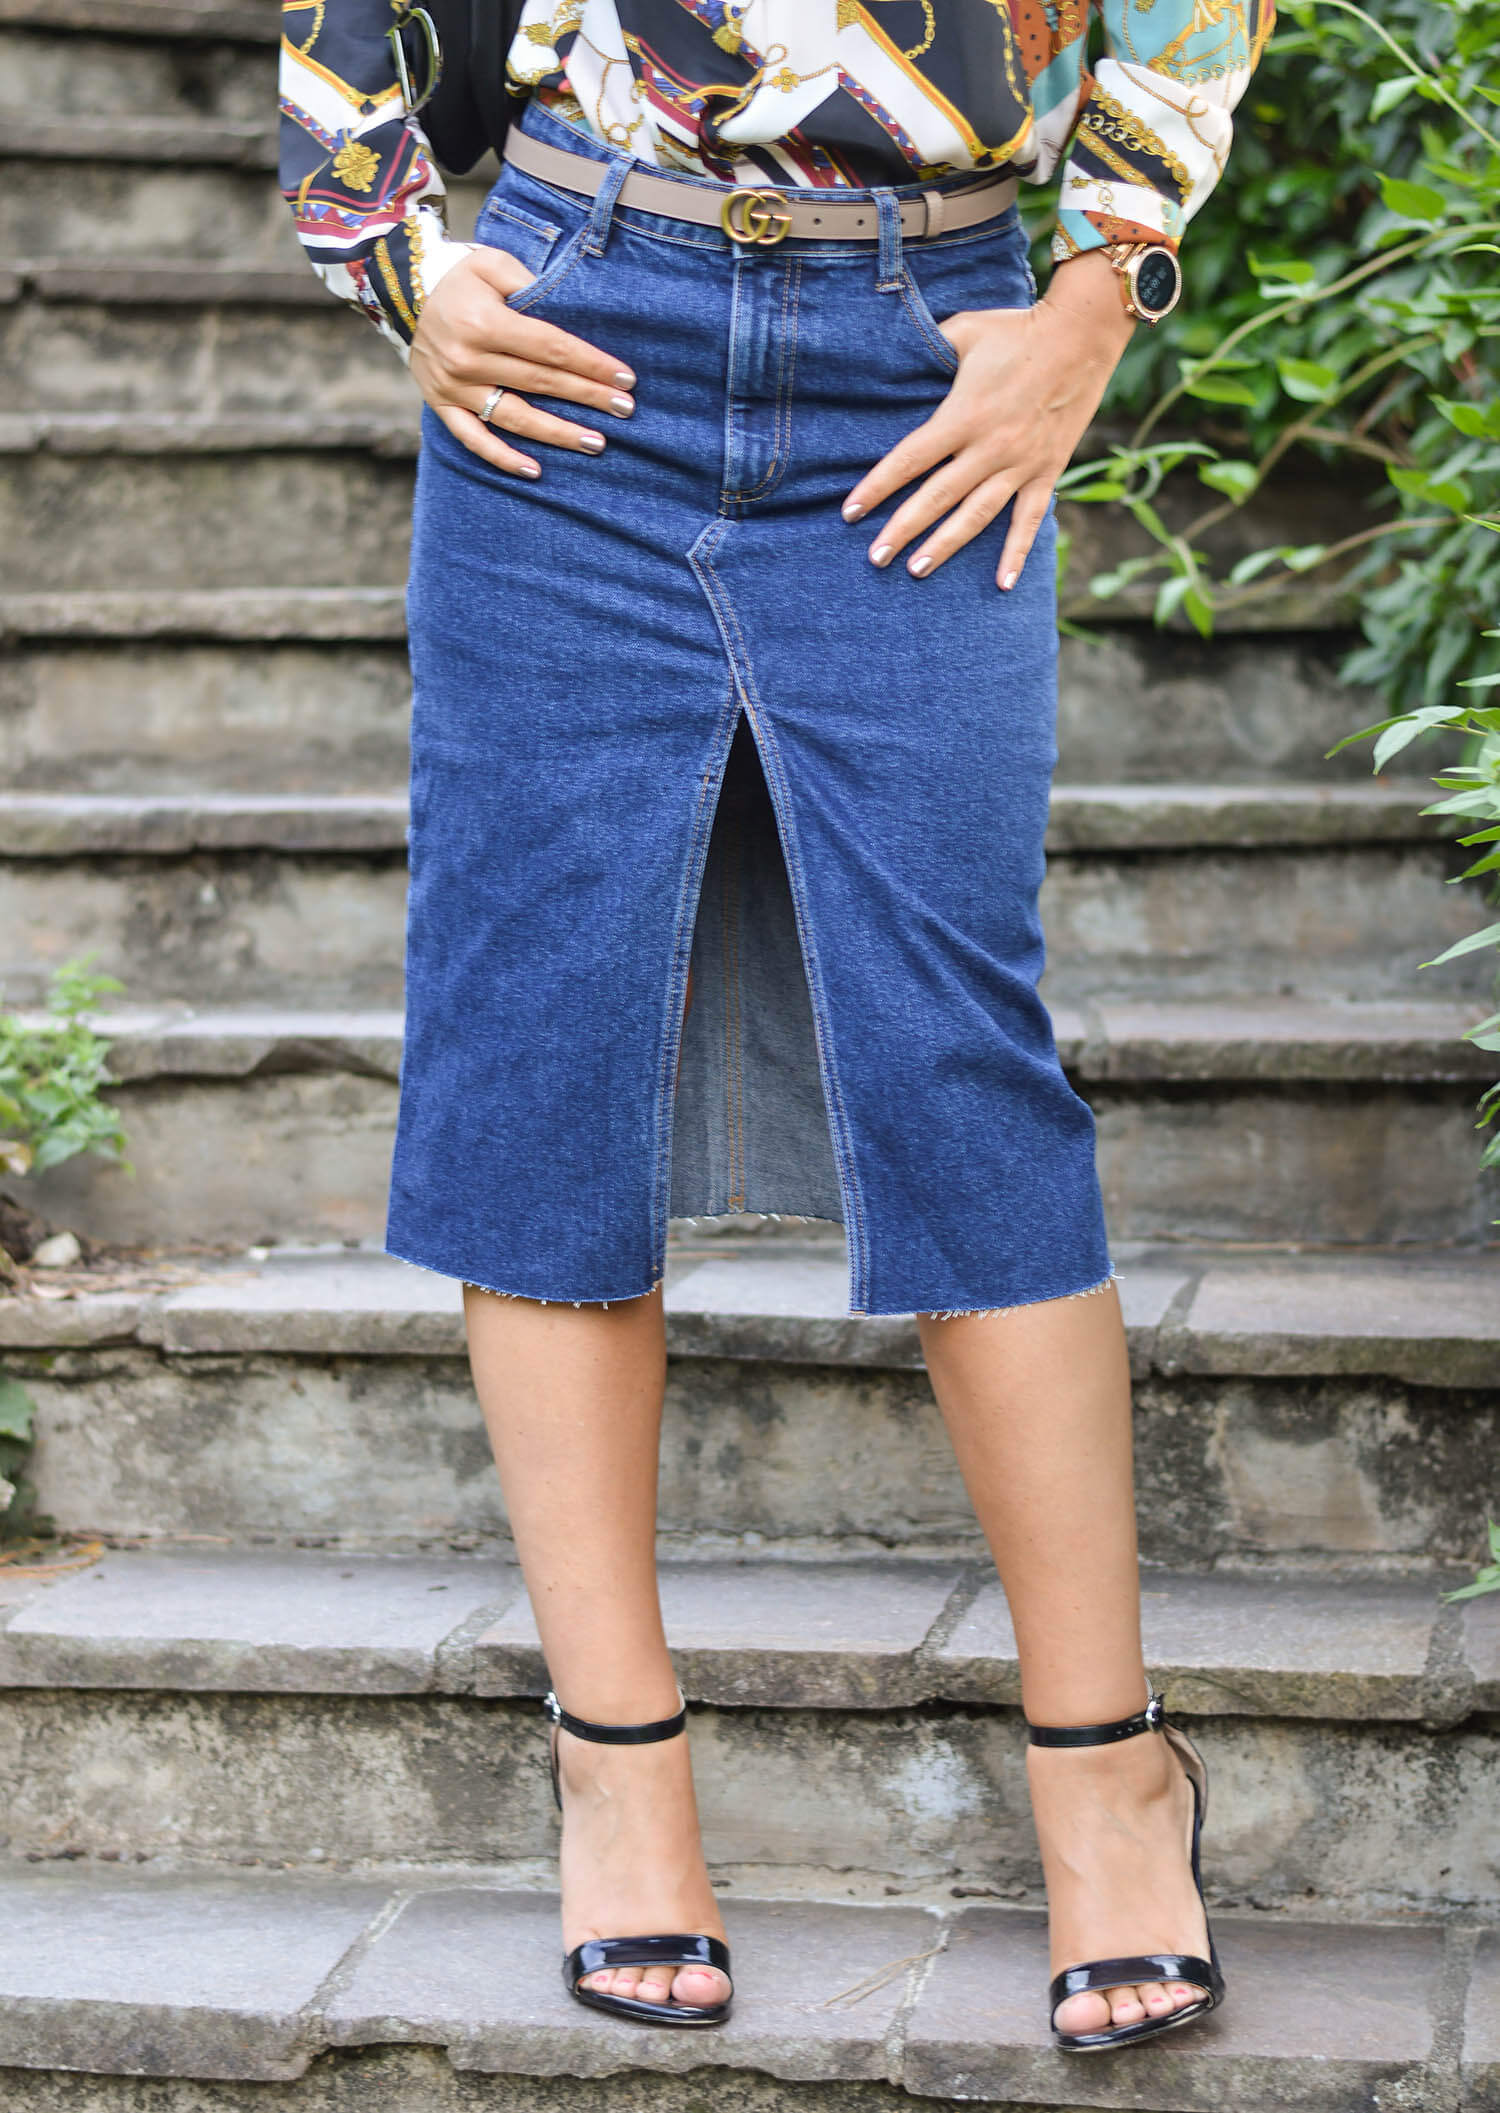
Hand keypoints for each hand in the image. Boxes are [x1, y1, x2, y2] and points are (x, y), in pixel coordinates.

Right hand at [409, 245, 638, 477]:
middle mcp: (468, 359)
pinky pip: (474, 439)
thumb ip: (530, 284)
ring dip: (557, 433)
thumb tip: (573, 311)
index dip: (590, 364)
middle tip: (625, 410)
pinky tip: (535, 471)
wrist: (401, 291)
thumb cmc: (459, 276)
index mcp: (485, 322)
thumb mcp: (493, 263)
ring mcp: (453, 387)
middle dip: (587, 397)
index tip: (624, 379)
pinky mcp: (441, 404)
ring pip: (514, 418)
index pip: (550, 347)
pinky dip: (502, 458)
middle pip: (541, 383)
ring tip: (596, 443)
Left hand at [841, 247, 1136, 588]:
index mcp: (963, 415)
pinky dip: (1016, 553)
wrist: (1082, 335)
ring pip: (975, 516)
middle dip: (902, 530)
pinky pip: (1029, 520)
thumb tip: (894, 361)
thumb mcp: (964, 331)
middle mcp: (989, 447)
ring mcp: (1020, 464)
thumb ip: (928, 352)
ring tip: (917, 571)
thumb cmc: (1016, 329)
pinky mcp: (1046, 471)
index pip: (909, 459)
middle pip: (936, 498)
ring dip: (945, 546)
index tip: (850, 512)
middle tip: (875, 558)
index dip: (877, 487)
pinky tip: (1001, 585)